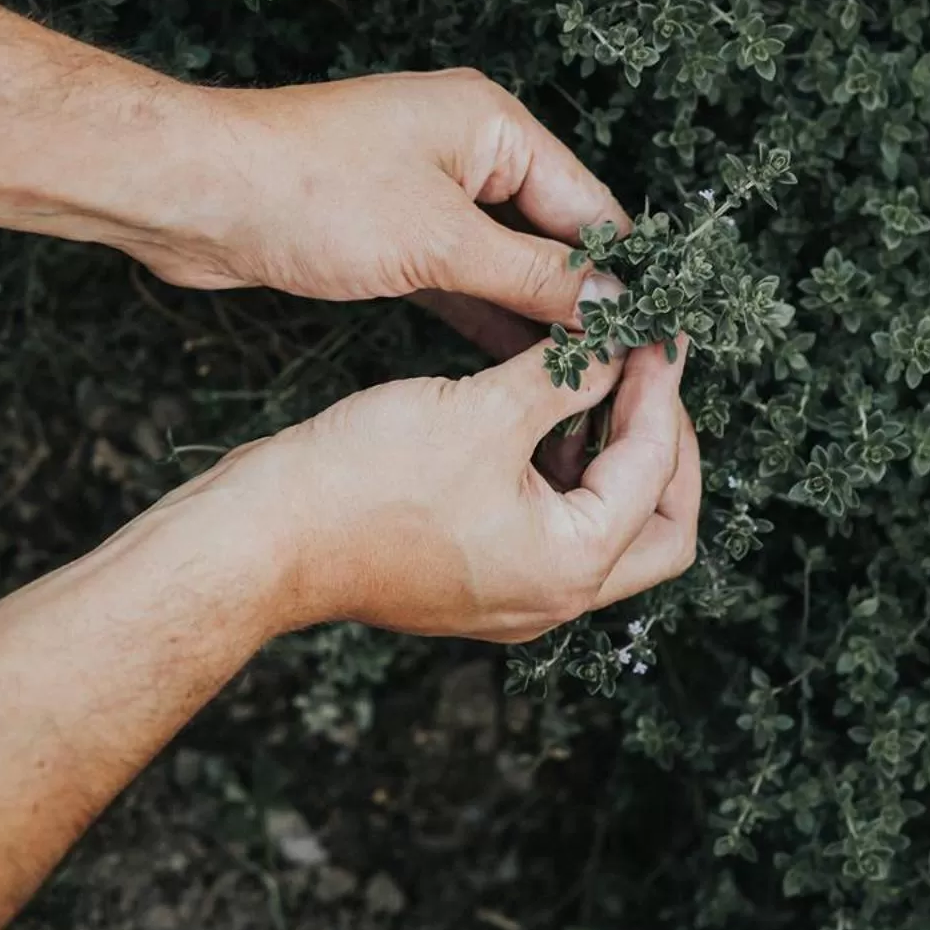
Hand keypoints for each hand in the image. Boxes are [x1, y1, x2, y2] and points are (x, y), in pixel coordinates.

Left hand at [151, 68, 632, 334]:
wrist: (194, 194)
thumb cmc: (309, 191)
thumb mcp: (439, 241)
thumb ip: (533, 276)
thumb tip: (614, 305)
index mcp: (492, 123)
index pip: (589, 202)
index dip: (626, 271)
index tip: (662, 334)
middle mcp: (464, 148)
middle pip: (551, 230)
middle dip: (584, 297)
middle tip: (628, 367)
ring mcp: (423, 190)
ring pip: (502, 259)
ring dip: (535, 313)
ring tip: (585, 379)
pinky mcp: (386, 231)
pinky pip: (456, 274)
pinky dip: (484, 313)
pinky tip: (517, 363)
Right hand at [168, 333, 698, 642]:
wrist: (265, 535)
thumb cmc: (365, 482)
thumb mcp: (483, 410)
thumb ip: (566, 376)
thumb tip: (622, 343)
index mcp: (571, 565)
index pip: (656, 471)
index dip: (661, 390)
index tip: (656, 334)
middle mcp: (552, 596)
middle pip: (658, 528)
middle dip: (664, 447)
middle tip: (647, 376)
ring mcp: (511, 592)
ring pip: (602, 526)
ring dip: (608, 454)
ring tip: (591, 378)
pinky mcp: (472, 573)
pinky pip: (545, 524)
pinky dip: (556, 469)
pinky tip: (536, 407)